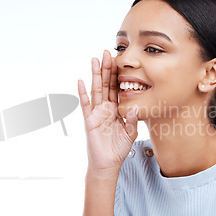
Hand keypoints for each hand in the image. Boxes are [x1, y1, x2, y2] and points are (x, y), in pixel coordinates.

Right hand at [77, 50, 138, 174]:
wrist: (108, 163)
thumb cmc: (118, 148)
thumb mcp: (130, 132)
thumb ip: (133, 120)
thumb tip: (134, 108)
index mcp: (116, 108)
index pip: (117, 87)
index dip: (117, 74)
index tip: (119, 59)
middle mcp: (105, 108)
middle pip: (106, 84)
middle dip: (106, 68)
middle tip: (107, 52)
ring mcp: (96, 113)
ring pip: (96, 89)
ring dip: (95, 75)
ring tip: (95, 60)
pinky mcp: (89, 120)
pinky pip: (86, 105)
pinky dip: (83, 93)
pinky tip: (81, 81)